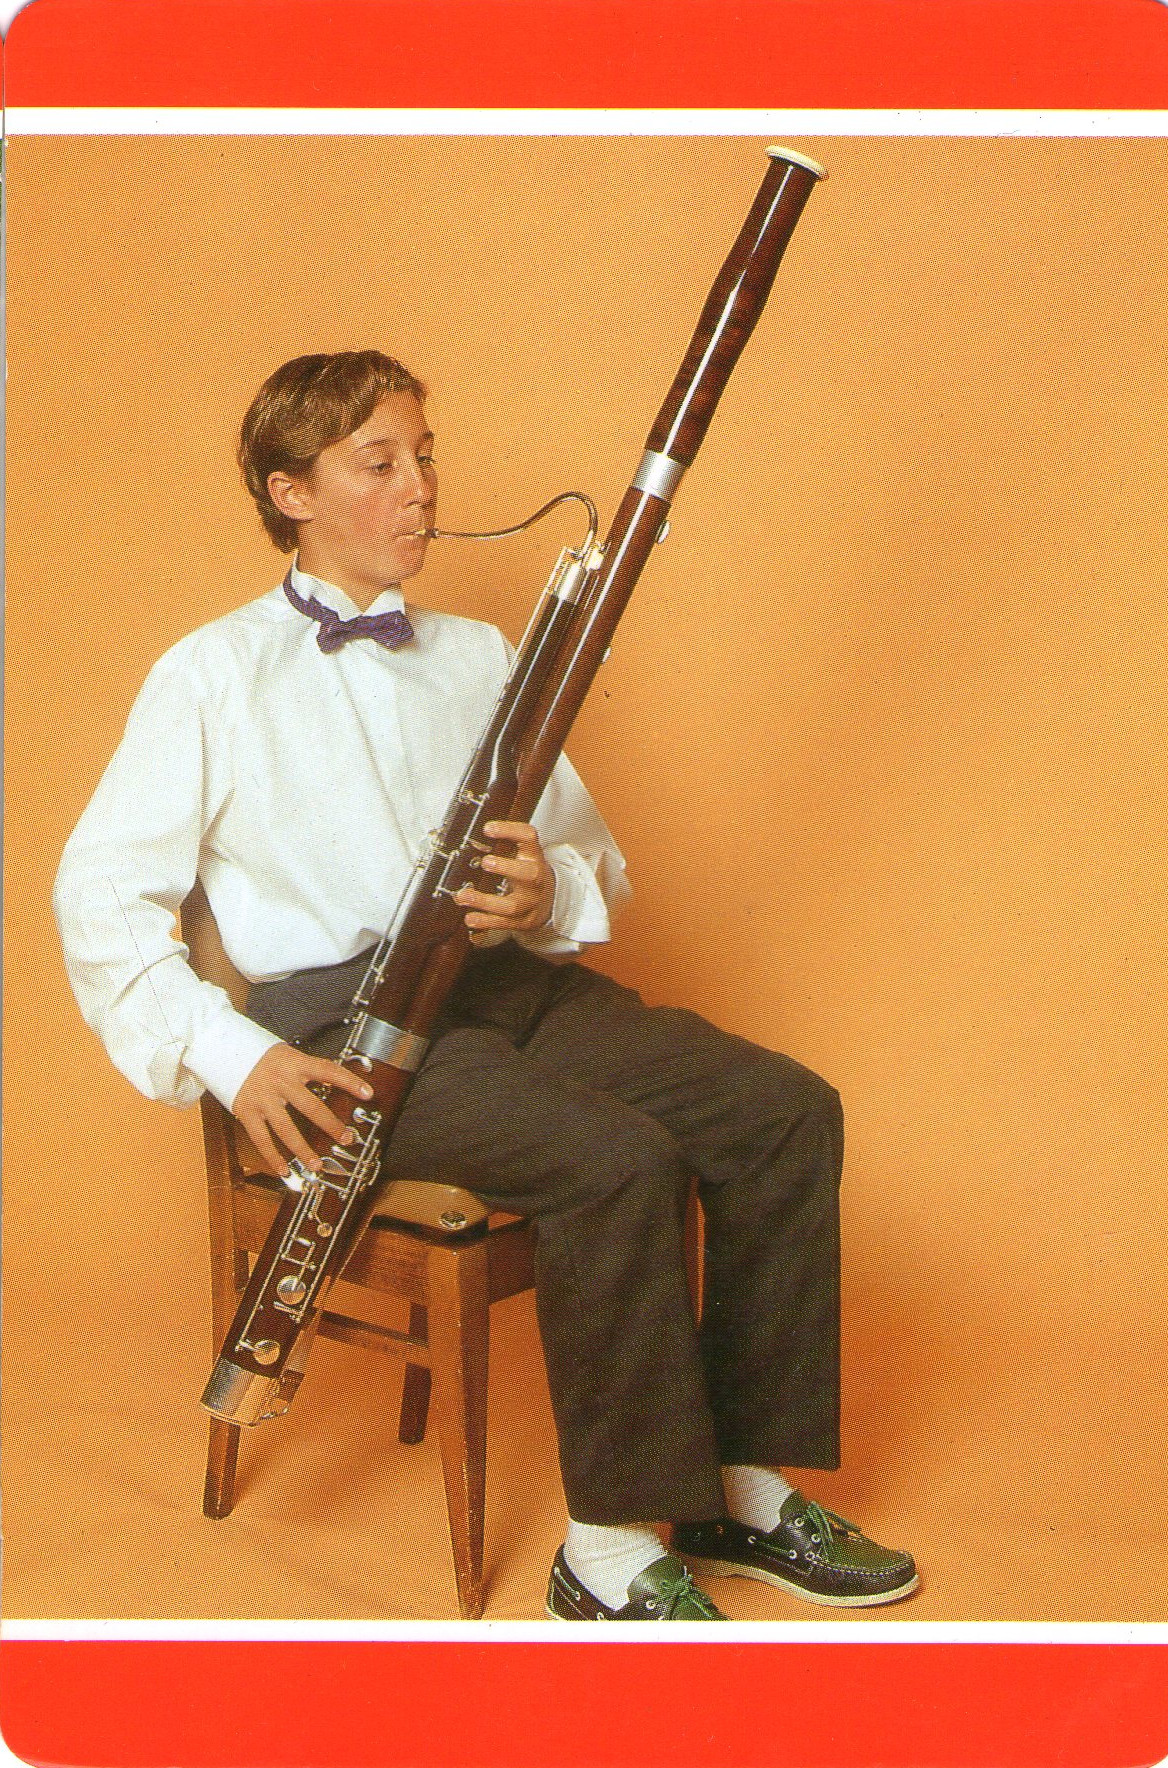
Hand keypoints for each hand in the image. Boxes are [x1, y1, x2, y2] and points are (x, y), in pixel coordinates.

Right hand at [233, 1043, 374, 1178]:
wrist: (224, 1049)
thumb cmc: (261, 1055)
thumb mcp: (288, 1054)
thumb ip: (307, 1070)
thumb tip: (334, 1084)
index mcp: (295, 1064)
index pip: (328, 1070)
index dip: (349, 1081)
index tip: (368, 1093)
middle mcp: (280, 1081)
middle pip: (310, 1106)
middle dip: (331, 1125)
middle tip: (346, 1138)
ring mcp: (263, 1098)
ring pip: (286, 1128)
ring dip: (303, 1149)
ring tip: (317, 1164)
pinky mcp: (247, 1111)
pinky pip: (262, 1139)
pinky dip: (273, 1157)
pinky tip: (284, 1170)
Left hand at [455, 820, 554, 944]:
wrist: (550, 901)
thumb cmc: (528, 874)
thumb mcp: (522, 855)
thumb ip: (503, 845)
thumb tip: (470, 836)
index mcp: (533, 857)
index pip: (528, 837)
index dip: (511, 831)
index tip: (488, 828)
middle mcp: (535, 879)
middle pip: (529, 874)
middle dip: (507, 868)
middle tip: (486, 862)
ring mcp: (530, 903)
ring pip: (512, 905)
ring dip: (486, 901)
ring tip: (464, 895)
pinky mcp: (523, 921)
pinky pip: (504, 923)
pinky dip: (485, 922)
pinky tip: (470, 918)